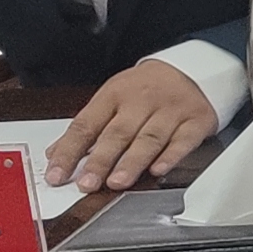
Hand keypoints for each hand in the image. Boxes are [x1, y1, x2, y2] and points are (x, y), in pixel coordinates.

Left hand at [52, 59, 219, 191]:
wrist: (192, 68)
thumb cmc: (147, 87)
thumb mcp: (112, 97)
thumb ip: (87, 127)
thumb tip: (56, 154)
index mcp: (114, 95)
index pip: (86, 125)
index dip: (69, 151)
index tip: (57, 174)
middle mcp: (142, 101)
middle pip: (118, 133)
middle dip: (101, 160)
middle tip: (87, 183)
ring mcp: (171, 110)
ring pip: (149, 138)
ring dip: (132, 162)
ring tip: (117, 182)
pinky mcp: (196, 121)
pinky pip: (184, 140)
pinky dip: (171, 156)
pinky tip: (158, 169)